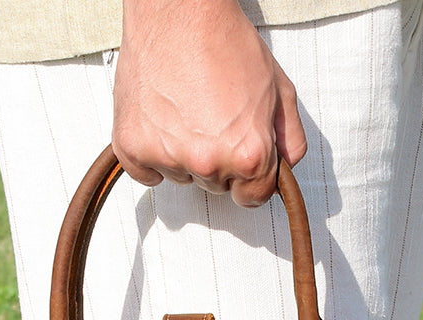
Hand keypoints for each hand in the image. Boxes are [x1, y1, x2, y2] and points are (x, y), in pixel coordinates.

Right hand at [112, 0, 306, 207]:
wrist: (177, 11)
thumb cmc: (223, 40)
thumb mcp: (278, 87)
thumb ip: (289, 137)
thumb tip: (287, 165)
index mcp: (247, 154)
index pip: (252, 198)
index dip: (252, 180)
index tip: (245, 164)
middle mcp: (207, 162)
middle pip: (216, 186)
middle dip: (219, 160)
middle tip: (213, 117)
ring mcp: (167, 157)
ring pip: (182, 177)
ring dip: (186, 155)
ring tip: (188, 110)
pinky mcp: (133, 148)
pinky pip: (147, 174)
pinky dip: (153, 154)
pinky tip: (163, 121)